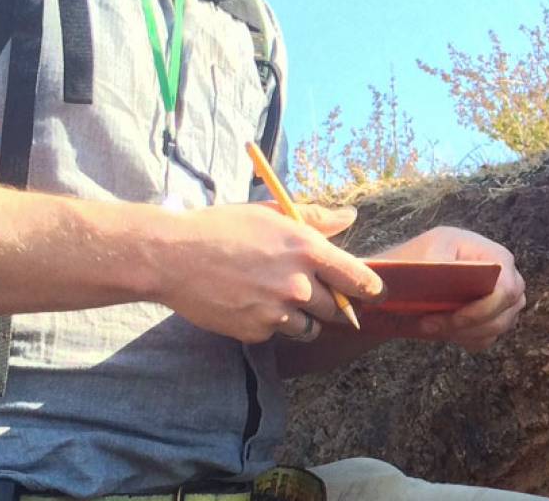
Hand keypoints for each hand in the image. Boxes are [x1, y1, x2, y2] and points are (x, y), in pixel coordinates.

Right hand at [151, 201, 383, 343]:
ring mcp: (277, 312)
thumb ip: (316, 219)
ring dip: (303, 318)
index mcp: (307, 249)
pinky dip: (270, 325)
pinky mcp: (256, 332)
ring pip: (310, 327)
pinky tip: (250, 305)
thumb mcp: (272, 214)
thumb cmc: (223, 228)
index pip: (358, 279)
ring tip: (279, 299)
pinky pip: (277, 334)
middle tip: (313, 293)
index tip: (374, 294)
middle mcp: (298, 284)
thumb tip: (350, 216)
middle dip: (330, 303)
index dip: (370, 289)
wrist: (174, 257)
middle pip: (336, 308)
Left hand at [370, 226, 525, 351]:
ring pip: (503, 323)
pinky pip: (491, 335)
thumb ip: (438, 266)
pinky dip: (470, 339)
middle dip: (475, 323)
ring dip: (469, 332)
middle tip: (436, 325)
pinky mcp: (488, 314)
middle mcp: (499, 271)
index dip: (487, 306)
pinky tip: (445, 332)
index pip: (508, 283)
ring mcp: (496, 293)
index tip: (455, 318)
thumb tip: (447, 273)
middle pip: (511, 305)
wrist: (392, 288)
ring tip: (433, 327)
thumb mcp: (418, 259)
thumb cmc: (405, 267)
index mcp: (486, 252)